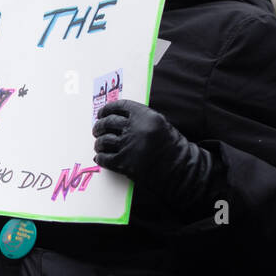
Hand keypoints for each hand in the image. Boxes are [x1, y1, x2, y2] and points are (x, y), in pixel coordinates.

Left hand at [92, 99, 215, 212]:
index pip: (120, 106)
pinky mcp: (124, 162)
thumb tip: (116, 116)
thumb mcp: (159, 123)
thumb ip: (140, 118)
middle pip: (108, 123)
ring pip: (104, 141)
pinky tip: (100, 157)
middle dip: (99, 126)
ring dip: (99, 143)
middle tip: (97, 130)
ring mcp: (128, 146)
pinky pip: (104, 158)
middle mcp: (135, 128)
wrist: (179, 168)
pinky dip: (100, 158)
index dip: (107, 109)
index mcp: (145, 116)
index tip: (101, 113)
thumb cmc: (170, 146)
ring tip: (99, 145)